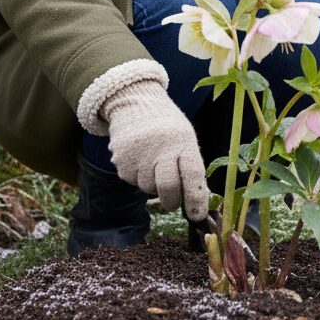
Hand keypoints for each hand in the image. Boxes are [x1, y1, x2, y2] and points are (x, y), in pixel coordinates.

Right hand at [101, 79, 208, 219]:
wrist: (136, 104)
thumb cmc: (168, 129)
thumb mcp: (185, 140)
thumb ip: (191, 169)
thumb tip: (199, 204)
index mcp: (183, 142)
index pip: (193, 175)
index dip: (196, 199)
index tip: (197, 216)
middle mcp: (161, 147)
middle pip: (168, 188)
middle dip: (171, 202)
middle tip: (172, 203)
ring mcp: (139, 153)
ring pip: (148, 188)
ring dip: (152, 185)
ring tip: (153, 163)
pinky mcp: (121, 159)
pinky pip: (132, 181)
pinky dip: (137, 176)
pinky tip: (139, 158)